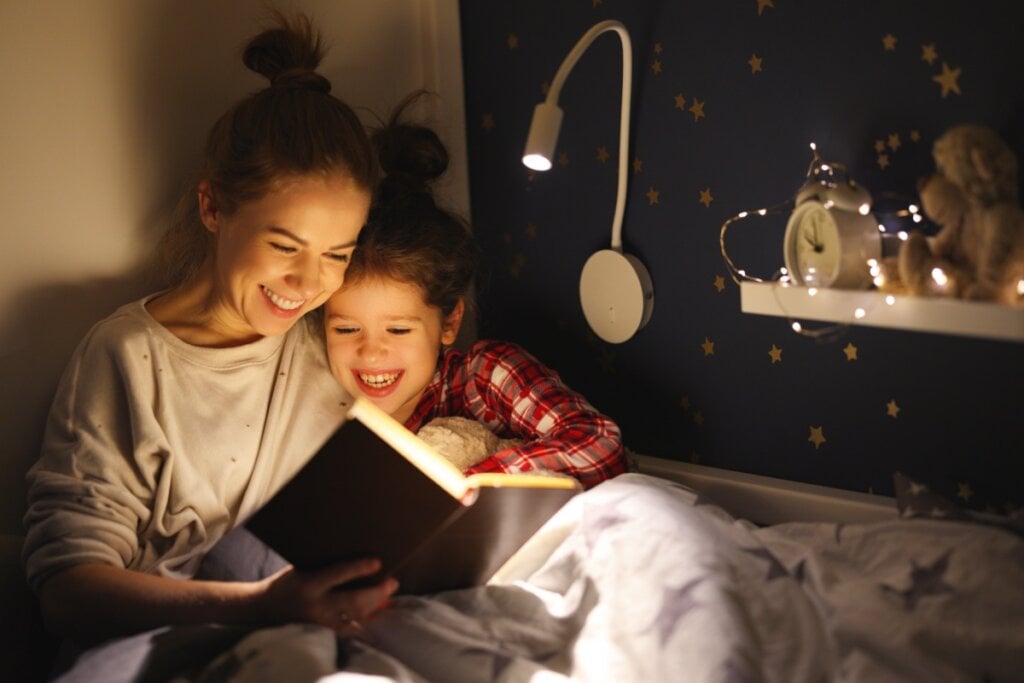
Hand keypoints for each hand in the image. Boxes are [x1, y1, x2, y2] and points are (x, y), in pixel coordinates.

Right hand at [257, 557, 398, 633]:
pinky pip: (350, 630)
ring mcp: (319, 624)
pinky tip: (377, 612)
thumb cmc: (288, 582)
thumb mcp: (302, 567)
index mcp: (308, 584)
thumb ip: (327, 565)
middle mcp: (315, 606)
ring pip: (355, 619)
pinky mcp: (322, 634)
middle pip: (352, 602)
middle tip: (393, 582)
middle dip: (376, 593)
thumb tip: (358, 552)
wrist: (264, 609)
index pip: (338, 574)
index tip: (378, 562)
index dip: (359, 568)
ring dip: (375, 607)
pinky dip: (365, 621)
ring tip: (388, 594)